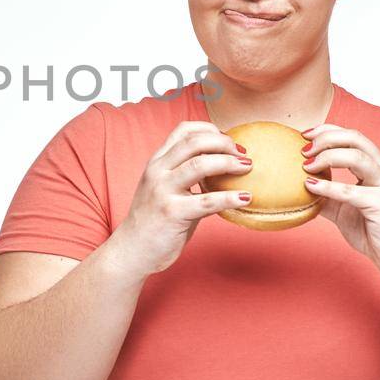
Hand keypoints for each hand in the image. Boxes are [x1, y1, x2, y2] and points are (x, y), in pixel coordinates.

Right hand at [113, 121, 253, 277]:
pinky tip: (245, 198)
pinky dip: (229, 197)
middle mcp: (157, 171)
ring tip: (247, 168)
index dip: (210, 130)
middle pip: (194, 142)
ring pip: (200, 165)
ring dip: (229, 163)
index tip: (229, 140)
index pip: (183, 130)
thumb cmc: (154, 221)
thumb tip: (222, 166)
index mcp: (157, 162)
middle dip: (224, 143)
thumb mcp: (164, 189)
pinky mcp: (172, 213)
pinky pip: (206, 201)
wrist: (132, 250)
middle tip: (243, 155)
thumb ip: (185, 175)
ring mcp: (163, 191)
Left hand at [299, 125, 379, 281]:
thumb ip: (326, 196)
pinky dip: (328, 187)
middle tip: (303, 149)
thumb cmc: (374, 231)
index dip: (327, 131)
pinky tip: (311, 187)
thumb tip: (299, 188)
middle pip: (355, 138)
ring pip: (356, 157)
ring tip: (306, 165)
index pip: (352, 136)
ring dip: (327, 156)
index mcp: (376, 166)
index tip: (304, 135)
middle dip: (326, 138)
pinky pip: (350, 191)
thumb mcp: (343, 210)